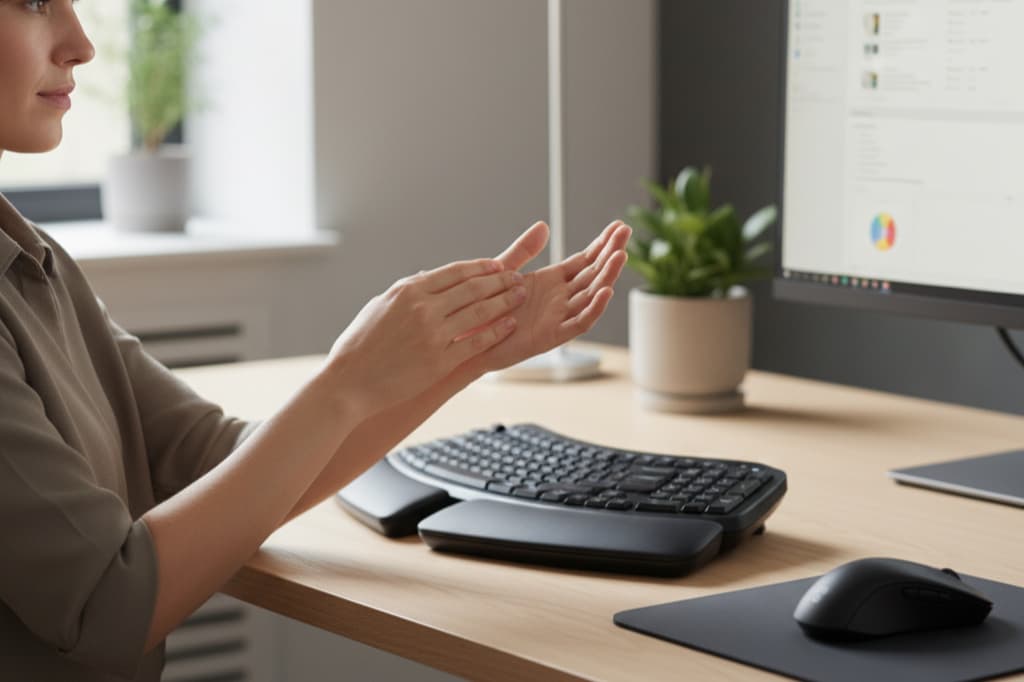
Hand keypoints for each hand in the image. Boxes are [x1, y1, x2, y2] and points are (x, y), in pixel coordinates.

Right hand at [327, 259, 526, 414]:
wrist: (349, 383)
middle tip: (517, 279)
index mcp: (407, 290)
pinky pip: (477, 342)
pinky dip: (497, 331)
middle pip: (473, 288)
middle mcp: (423, 308)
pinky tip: (510, 325)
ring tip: (520, 296)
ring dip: (504, 302)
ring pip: (480, 312)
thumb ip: (407, 289)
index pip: (454, 272)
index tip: (497, 266)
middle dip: (500, 281)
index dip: (480, 267)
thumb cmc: (359, 345)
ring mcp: (433, 335)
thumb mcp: (378, 305)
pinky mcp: (439, 361)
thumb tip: (429, 275)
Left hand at [472, 219, 630, 372]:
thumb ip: (524, 251)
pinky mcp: (550, 337)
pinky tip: (605, 291)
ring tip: (620, 256)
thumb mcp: (504, 273)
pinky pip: (578, 324)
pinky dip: (593, 309)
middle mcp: (559, 299)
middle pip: (593, 274)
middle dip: (610, 253)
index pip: (585, 260)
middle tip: (626, 232)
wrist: (469, 341)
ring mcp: (557, 318)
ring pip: (591, 296)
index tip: (618, 227)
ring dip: (607, 276)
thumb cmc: (486, 310)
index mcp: (551, 282)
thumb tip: (543, 226)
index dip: (602, 244)